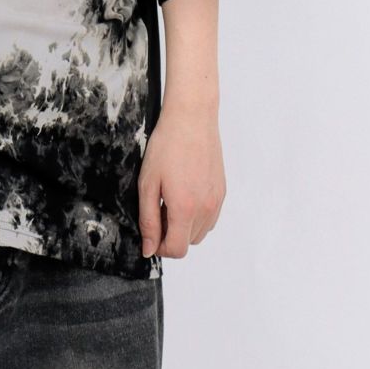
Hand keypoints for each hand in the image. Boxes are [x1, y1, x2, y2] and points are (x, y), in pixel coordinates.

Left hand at [137, 101, 226, 258]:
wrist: (192, 118)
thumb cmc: (167, 145)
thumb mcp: (147, 183)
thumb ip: (148, 219)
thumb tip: (149, 249)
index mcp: (185, 208)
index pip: (176, 250)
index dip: (159, 247)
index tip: (150, 233)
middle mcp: (206, 208)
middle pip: (188, 243)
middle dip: (170, 234)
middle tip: (157, 209)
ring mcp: (217, 201)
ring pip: (200, 232)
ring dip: (184, 227)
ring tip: (170, 200)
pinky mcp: (222, 192)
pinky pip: (210, 218)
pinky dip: (196, 216)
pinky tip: (184, 194)